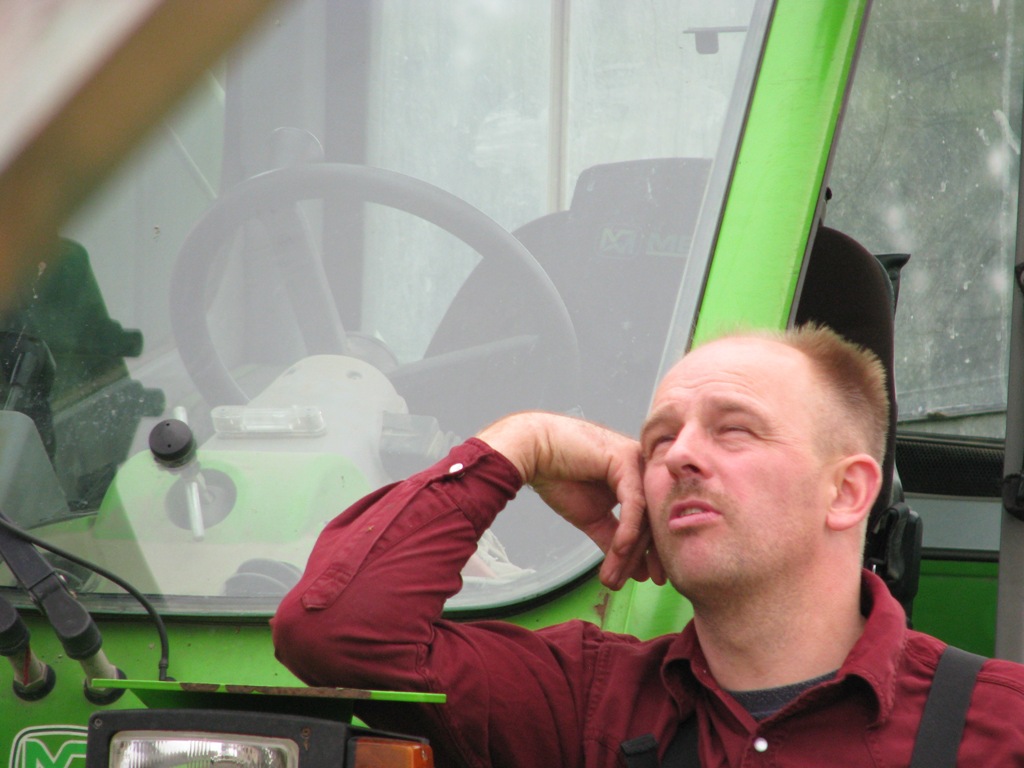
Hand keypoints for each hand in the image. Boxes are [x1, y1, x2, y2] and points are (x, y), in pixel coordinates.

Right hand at [476, 412, 665, 589]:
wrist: (533, 452)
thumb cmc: (558, 477)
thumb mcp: (591, 517)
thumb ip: (612, 537)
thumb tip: (626, 568)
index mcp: (637, 479)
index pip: (651, 519)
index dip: (652, 551)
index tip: (650, 578)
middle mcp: (642, 468)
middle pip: (654, 517)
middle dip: (649, 554)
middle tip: (650, 582)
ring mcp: (637, 461)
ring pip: (645, 513)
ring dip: (632, 550)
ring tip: (619, 575)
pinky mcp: (625, 459)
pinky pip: (633, 503)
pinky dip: (628, 530)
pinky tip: (620, 550)